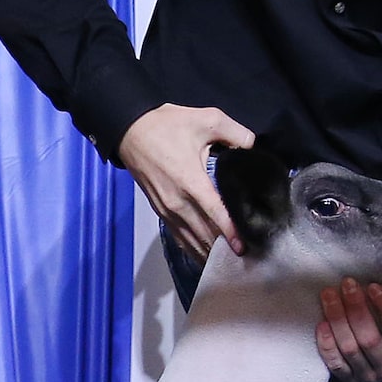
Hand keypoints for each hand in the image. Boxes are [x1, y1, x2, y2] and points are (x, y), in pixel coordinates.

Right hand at [117, 104, 255, 259]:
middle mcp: (178, 202)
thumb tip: (252, 146)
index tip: (243, 247)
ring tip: (227, 262)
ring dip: (208, 252)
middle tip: (244, 258)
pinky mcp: (159, 211)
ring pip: (190, 240)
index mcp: (191, 182)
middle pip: (204, 233)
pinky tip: (204, 256)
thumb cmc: (166, 125)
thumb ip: (235, 132)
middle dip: (223, 247)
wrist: (130, 130)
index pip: (215, 214)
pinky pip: (178, 236)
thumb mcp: (206, 118)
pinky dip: (192, 248)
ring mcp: (166, 209)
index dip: (230, 233)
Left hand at [315, 279, 381, 381]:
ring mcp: (368, 377)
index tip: (373, 286)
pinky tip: (321, 322)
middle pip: (371, 339)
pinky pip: (334, 363)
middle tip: (346, 283)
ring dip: (337, 319)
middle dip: (356, 309)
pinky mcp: (349, 380)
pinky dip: (326, 344)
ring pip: (350, 348)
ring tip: (329, 294)